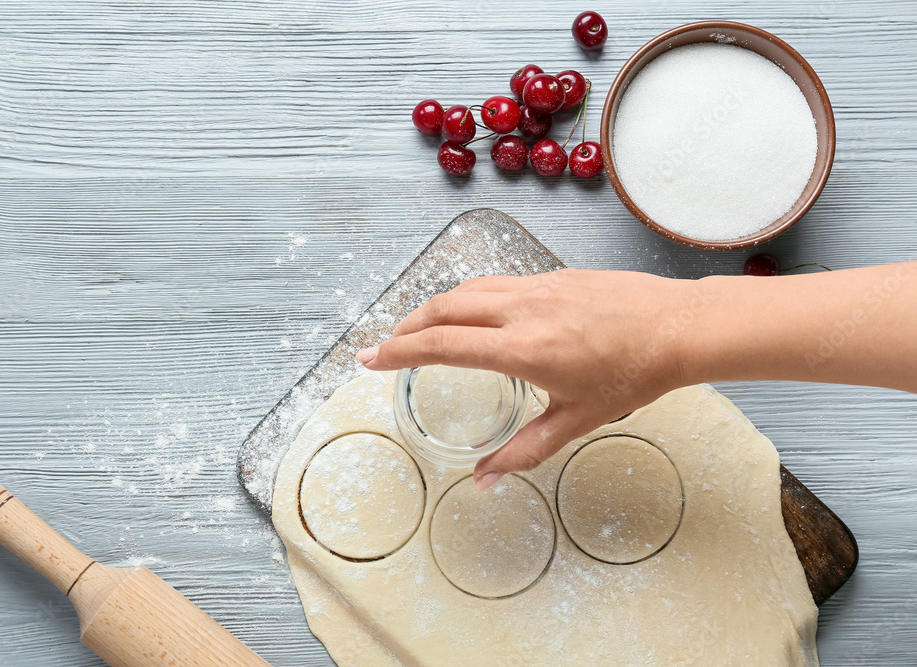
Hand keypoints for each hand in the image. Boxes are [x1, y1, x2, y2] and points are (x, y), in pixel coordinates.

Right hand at [355, 269, 689, 490]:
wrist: (678, 326)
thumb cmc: (634, 374)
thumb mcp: (577, 420)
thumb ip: (524, 450)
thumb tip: (484, 481)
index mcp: (522, 349)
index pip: (442, 345)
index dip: (398, 351)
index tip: (369, 358)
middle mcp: (521, 310)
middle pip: (443, 308)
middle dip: (406, 326)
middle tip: (386, 346)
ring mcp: (536, 286)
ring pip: (467, 289)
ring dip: (434, 307)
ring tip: (419, 329)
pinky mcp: (552, 275)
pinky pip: (495, 281)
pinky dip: (467, 297)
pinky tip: (470, 312)